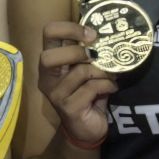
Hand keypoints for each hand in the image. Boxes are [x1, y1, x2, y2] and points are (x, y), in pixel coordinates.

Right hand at [38, 21, 117, 147]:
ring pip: (79, 72)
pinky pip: (91, 88)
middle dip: (78, 52)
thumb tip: (108, 34)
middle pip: (49, 56)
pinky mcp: (68, 108)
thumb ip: (88, 54)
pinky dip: (107, 85)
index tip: (90, 34)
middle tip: (97, 55)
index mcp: (50, 63)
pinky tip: (112, 88)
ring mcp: (56, 94)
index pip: (48, 33)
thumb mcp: (84, 70)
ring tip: (110, 76)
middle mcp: (47, 78)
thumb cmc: (86, 95)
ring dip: (101, 71)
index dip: (69, 28)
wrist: (86, 130)